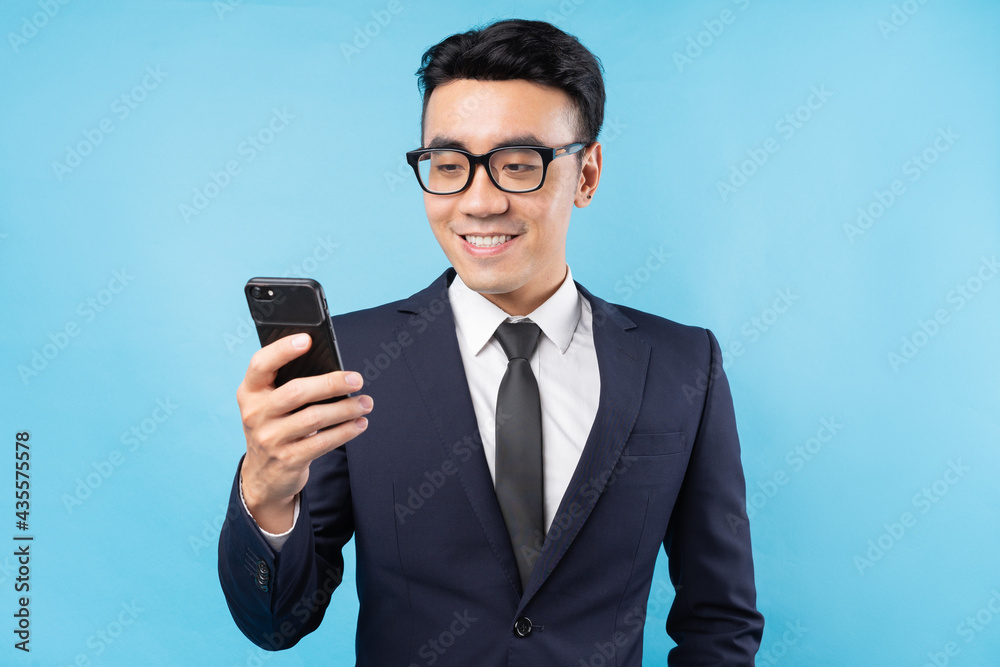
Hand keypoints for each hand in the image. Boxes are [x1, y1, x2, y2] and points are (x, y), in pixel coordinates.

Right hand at [236, 333, 371, 532]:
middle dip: (331, 383)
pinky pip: (322, 443)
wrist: (263, 475)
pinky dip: (345, 431)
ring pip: (314, 418)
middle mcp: (255, 414)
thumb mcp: (270, 404)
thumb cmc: (275, 425)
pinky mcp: (287, 460)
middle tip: (357, 379)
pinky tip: (359, 423)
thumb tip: (334, 368)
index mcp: (249, 392)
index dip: (282, 350)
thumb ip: (288, 384)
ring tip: (366, 403)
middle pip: (296, 392)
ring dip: (346, 409)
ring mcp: (270, 439)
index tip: (307, 340)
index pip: (261, 364)